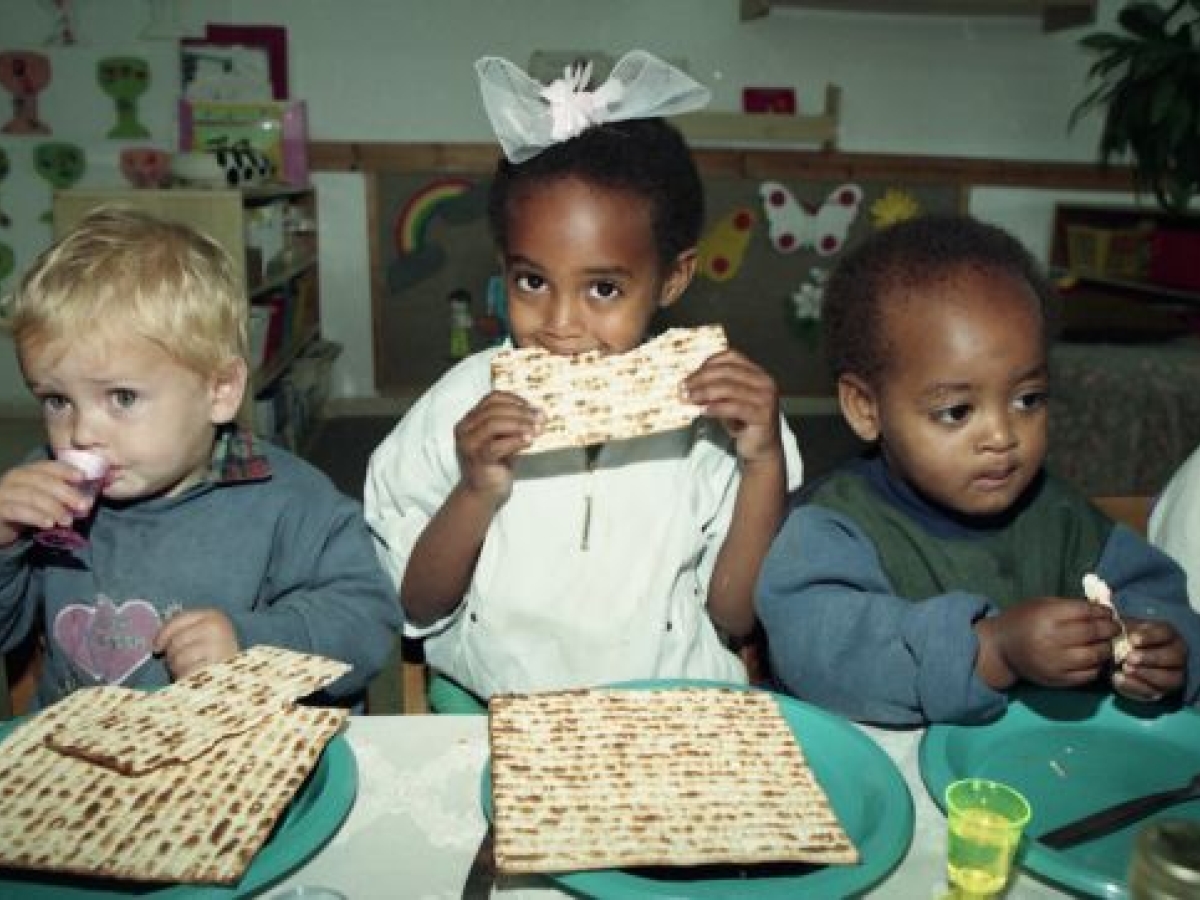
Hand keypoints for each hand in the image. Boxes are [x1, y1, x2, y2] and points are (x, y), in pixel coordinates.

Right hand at [0, 459, 98, 546]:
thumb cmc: (23, 513)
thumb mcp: (43, 501)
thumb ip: (61, 497)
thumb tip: (87, 500)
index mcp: (26, 472)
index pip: (47, 466)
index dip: (65, 470)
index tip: (82, 477)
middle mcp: (13, 479)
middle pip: (42, 480)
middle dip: (66, 492)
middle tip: (83, 506)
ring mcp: (3, 493)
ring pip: (31, 495)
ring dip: (54, 508)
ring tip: (68, 521)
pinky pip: (17, 510)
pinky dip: (36, 517)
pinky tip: (49, 524)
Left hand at [152, 609, 239, 679]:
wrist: (244, 676)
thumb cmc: (221, 654)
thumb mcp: (207, 634)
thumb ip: (186, 630)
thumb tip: (158, 639)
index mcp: (214, 616)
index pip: (178, 620)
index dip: (163, 634)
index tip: (157, 648)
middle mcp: (216, 628)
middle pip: (175, 641)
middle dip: (172, 656)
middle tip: (180, 664)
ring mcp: (217, 647)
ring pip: (178, 659)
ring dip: (178, 669)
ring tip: (191, 671)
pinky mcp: (214, 668)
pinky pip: (186, 674)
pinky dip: (185, 679)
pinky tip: (195, 679)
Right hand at [454, 390, 541, 501]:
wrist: (484, 493)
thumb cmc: (496, 464)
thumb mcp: (504, 438)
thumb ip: (514, 424)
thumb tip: (539, 412)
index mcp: (470, 420)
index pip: (492, 398)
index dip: (514, 399)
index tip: (532, 407)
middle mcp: (465, 429)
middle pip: (494, 409)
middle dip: (521, 412)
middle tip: (540, 418)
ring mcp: (469, 445)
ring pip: (493, 424)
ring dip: (519, 424)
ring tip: (537, 429)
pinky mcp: (477, 460)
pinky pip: (496, 446)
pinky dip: (515, 441)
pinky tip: (529, 441)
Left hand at [683, 349, 782, 464]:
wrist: (761, 448)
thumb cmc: (742, 422)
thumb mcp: (726, 401)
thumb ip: (712, 390)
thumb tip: (687, 385)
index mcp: (757, 373)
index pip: (731, 357)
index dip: (708, 363)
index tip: (691, 375)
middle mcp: (764, 382)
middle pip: (728, 371)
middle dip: (702, 378)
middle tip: (684, 387)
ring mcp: (766, 398)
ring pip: (730, 388)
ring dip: (705, 392)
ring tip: (690, 398)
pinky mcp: (763, 416)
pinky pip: (736, 407)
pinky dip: (717, 407)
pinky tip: (703, 410)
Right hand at [976, 597, 1120, 688]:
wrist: (1000, 649)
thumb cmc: (1022, 620)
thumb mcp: (1041, 605)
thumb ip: (1070, 606)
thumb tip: (1102, 610)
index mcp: (1046, 616)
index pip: (1085, 612)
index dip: (1102, 612)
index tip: (1109, 613)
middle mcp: (1051, 639)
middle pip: (1093, 633)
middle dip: (1110, 629)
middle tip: (1115, 628)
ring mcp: (1055, 662)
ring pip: (1095, 655)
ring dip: (1107, 648)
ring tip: (1106, 643)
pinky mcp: (1058, 680)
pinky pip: (1088, 674)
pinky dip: (1097, 666)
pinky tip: (1095, 658)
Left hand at [1112, 617, 1186, 701]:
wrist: (1130, 659)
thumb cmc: (1129, 638)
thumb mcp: (1127, 627)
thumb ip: (1121, 623)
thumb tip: (1107, 611)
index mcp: (1168, 635)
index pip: (1165, 633)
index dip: (1150, 636)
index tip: (1132, 639)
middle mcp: (1176, 655)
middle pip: (1172, 657)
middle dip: (1150, 658)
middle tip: (1129, 658)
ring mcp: (1172, 674)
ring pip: (1168, 678)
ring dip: (1146, 674)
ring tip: (1125, 669)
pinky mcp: (1161, 691)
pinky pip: (1152, 692)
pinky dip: (1135, 687)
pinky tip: (1118, 679)